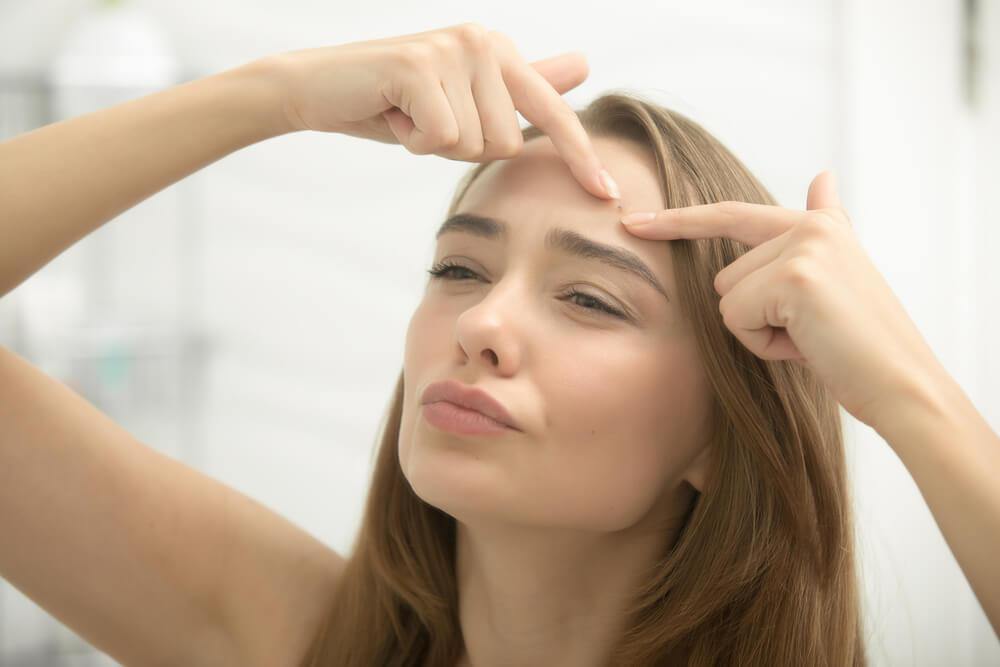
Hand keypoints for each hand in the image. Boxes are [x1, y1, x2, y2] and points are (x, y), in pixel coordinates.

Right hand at [264, 22, 617, 199]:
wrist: (317, 89)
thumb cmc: (393, 102)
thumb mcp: (464, 98)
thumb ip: (523, 85)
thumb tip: (584, 64)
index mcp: (499, 50)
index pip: (552, 112)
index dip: (580, 157)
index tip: (608, 195)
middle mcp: (483, 40)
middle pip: (506, 143)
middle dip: (462, 149)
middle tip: (426, 121)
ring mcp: (453, 49)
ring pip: (475, 144)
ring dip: (435, 145)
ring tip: (407, 114)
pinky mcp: (420, 65)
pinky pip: (442, 139)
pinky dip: (412, 141)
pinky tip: (392, 114)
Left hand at [620, 171, 948, 431]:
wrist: (903, 386)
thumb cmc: (860, 348)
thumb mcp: (836, 281)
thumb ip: (817, 232)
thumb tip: (823, 175)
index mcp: (820, 225)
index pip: (733, 214)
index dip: (681, 221)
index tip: (634, 220)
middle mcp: (812, 226)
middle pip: (724, 275)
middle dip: (753, 316)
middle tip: (809, 333)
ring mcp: (804, 246)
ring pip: (726, 296)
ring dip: (758, 332)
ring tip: (811, 339)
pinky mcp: (795, 276)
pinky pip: (736, 317)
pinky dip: (763, 345)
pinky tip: (809, 347)